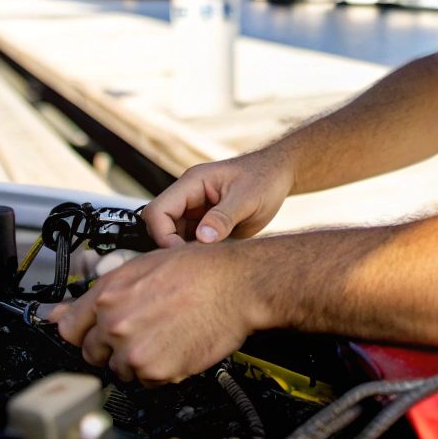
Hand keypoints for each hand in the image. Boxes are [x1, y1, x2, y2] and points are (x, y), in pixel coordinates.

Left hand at [51, 243, 255, 383]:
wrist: (238, 285)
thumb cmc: (200, 269)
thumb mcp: (144, 265)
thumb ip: (103, 292)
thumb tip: (61, 312)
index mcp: (108, 294)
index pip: (69, 327)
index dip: (83, 330)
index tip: (91, 333)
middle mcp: (115, 324)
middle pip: (92, 352)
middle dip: (111, 346)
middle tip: (140, 332)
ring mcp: (134, 350)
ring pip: (119, 369)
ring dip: (136, 359)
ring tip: (164, 336)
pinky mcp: (156, 371)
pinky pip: (146, 382)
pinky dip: (159, 371)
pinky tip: (175, 346)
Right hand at [146, 151, 293, 247]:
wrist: (279, 176)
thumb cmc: (265, 179)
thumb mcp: (248, 198)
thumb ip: (224, 217)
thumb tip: (203, 238)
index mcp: (192, 183)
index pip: (157, 211)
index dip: (163, 235)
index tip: (183, 254)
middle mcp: (188, 197)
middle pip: (160, 226)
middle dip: (171, 246)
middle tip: (196, 262)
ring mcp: (195, 211)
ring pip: (173, 237)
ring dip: (184, 251)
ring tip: (207, 261)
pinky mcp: (205, 225)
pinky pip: (190, 241)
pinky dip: (196, 253)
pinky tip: (213, 259)